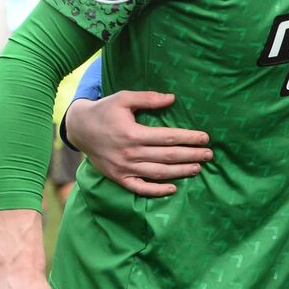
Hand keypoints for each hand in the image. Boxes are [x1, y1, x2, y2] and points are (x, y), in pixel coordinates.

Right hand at [66, 91, 211, 197]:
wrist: (79, 128)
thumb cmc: (104, 111)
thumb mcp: (123, 98)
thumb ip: (148, 98)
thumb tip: (172, 98)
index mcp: (133, 133)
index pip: (168, 137)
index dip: (189, 138)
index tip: (205, 138)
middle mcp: (130, 153)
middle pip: (168, 156)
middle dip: (191, 155)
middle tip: (209, 155)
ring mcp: (124, 168)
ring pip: (158, 173)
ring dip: (180, 172)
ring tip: (198, 168)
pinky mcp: (118, 178)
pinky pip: (139, 188)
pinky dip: (156, 190)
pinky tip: (173, 188)